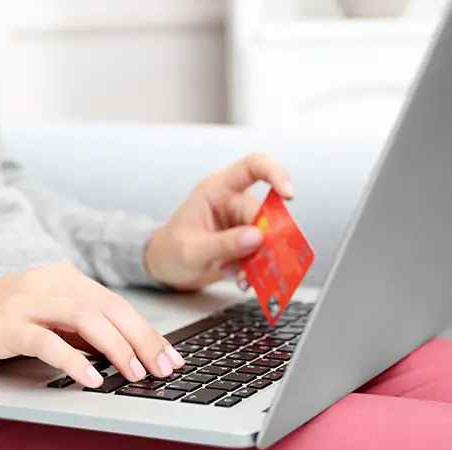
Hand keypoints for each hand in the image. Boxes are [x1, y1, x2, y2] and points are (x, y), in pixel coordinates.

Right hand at [0, 263, 184, 387]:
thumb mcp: (43, 319)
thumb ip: (78, 329)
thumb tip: (122, 351)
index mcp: (63, 279)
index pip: (116, 304)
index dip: (147, 331)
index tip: (171, 357)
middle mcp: (48, 283)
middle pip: (109, 308)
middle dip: (143, 340)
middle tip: (165, 368)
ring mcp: (25, 301)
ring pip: (85, 318)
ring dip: (117, 348)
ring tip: (136, 374)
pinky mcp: (3, 325)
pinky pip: (46, 341)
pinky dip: (73, 360)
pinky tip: (92, 379)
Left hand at [144, 154, 293, 289]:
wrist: (163, 268)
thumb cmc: (170, 249)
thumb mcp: (191, 250)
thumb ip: (224, 244)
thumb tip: (257, 237)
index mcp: (216, 190)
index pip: (252, 167)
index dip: (275, 173)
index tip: (288, 194)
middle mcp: (232, 203)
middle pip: (265, 214)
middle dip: (267, 240)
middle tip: (266, 262)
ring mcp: (240, 224)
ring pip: (266, 238)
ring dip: (262, 260)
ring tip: (246, 278)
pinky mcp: (244, 244)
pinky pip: (261, 254)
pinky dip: (256, 270)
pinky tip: (243, 280)